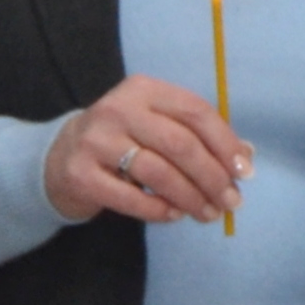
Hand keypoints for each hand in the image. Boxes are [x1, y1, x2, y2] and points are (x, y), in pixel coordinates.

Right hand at [43, 75, 248, 225]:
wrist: (58, 158)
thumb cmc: (122, 139)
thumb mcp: (156, 126)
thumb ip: (197, 135)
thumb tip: (246, 156)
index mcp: (144, 89)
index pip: (195, 112)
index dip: (225, 143)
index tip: (244, 171)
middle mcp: (119, 109)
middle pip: (180, 144)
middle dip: (212, 176)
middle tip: (231, 201)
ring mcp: (96, 141)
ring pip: (158, 172)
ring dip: (191, 197)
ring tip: (208, 214)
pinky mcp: (81, 174)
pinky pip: (131, 197)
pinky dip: (159, 209)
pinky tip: (174, 215)